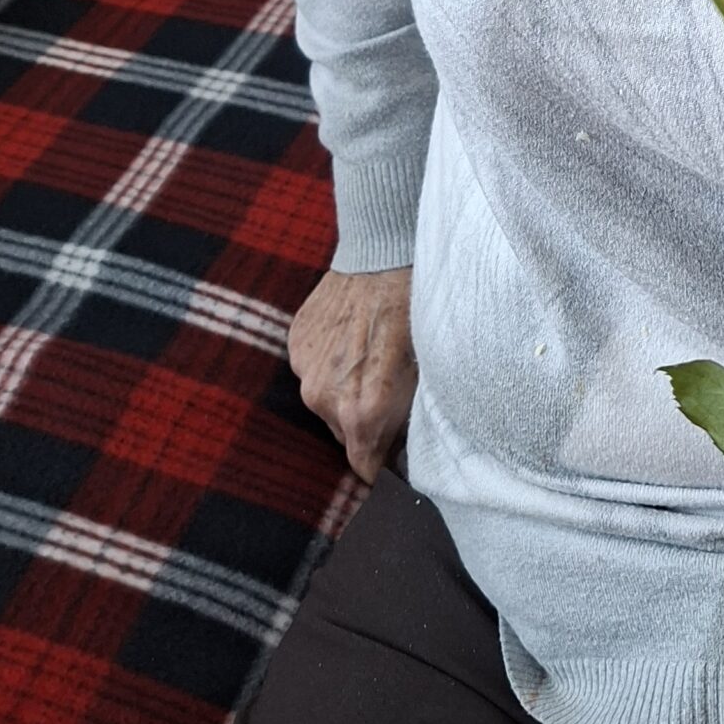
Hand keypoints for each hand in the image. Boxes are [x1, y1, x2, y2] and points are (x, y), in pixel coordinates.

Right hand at [287, 266, 417, 482]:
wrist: (384, 256)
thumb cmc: (415, 313)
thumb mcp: (427, 372)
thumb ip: (410, 419)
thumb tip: (406, 451)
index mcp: (362, 413)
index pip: (364, 467)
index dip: (381, 466)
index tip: (394, 459)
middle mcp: (324, 399)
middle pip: (346, 433)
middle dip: (368, 424)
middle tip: (393, 396)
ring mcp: (304, 370)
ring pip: (328, 400)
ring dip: (347, 390)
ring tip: (373, 358)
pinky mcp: (296, 344)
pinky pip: (314, 368)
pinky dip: (332, 362)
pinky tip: (354, 337)